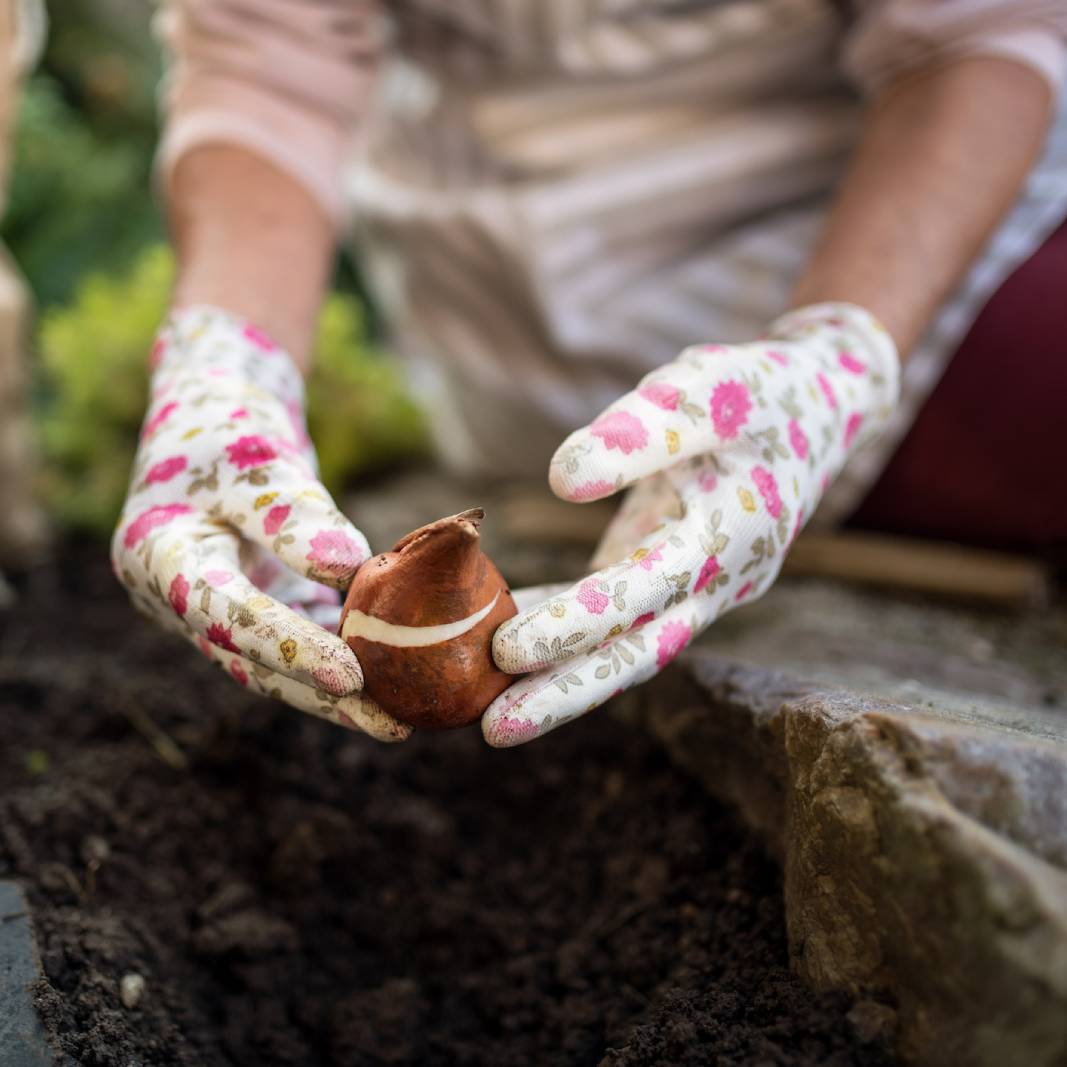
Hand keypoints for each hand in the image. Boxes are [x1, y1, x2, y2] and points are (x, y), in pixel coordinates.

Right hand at [111, 305, 409, 741]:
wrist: (214, 407)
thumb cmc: (228, 423)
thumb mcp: (257, 457)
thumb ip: (292, 515)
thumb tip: (349, 570)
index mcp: (159, 555)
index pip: (227, 613)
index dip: (289, 647)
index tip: (351, 675)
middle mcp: (179, 594)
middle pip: (253, 659)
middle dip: (322, 696)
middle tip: (389, 726)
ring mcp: (212, 605)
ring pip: (276, 661)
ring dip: (334, 692)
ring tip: (399, 718)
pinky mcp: (252, 600)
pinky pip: (296, 637)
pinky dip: (339, 653)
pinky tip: (391, 676)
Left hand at [484, 303, 898, 745]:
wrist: (816, 408)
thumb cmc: (758, 393)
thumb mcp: (708, 391)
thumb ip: (642, 433)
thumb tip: (563, 479)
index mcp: (730, 538)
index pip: (645, 592)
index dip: (579, 622)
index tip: (510, 648)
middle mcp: (714, 580)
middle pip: (636, 651)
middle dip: (566, 692)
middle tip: (493, 732)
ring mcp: (694, 586)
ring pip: (625, 646)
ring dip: (561, 679)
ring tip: (486, 712)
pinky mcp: (669, 574)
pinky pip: (614, 614)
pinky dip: (562, 625)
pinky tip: (500, 636)